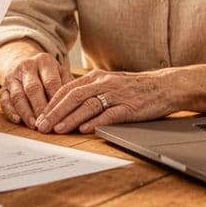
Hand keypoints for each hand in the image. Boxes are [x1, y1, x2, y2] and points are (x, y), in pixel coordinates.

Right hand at [0, 41, 71, 128]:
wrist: (26, 63)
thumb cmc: (49, 74)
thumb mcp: (61, 73)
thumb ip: (69, 86)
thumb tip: (81, 105)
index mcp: (45, 61)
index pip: (51, 82)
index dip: (55, 100)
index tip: (61, 116)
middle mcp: (27, 66)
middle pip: (33, 88)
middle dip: (40, 108)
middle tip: (47, 124)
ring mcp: (13, 76)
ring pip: (17, 95)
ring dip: (26, 112)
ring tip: (34, 125)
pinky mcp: (3, 87)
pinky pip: (4, 99)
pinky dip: (10, 111)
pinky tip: (18, 120)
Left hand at [35, 69, 175, 133]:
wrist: (165, 86)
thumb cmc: (136, 87)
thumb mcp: (110, 83)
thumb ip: (90, 91)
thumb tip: (68, 104)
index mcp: (97, 77)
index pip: (67, 89)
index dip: (52, 103)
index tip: (40, 116)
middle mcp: (104, 83)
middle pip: (73, 96)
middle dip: (55, 112)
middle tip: (42, 126)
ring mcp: (117, 95)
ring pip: (88, 105)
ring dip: (70, 118)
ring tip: (58, 129)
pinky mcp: (129, 107)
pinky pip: (109, 114)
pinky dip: (95, 122)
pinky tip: (84, 129)